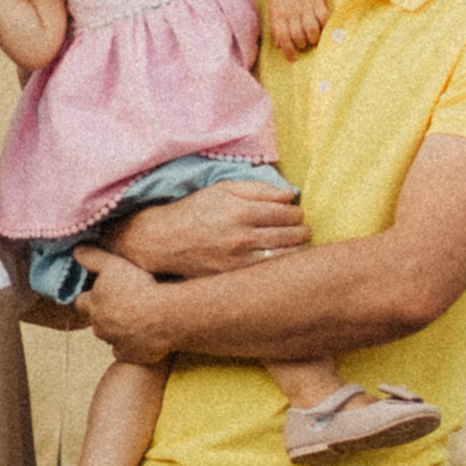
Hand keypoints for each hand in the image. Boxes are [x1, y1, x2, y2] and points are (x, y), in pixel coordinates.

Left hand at [69, 242, 168, 359]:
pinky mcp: (130, 356)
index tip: (100, 293)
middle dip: (104, 315)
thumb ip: (92, 257)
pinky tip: (145, 335)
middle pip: (96, 322)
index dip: (90, 297)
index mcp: (94, 305)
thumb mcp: (113, 264)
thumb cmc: (139, 287)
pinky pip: (127, 351)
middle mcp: (100, 327)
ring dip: (119, 330)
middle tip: (121, 305)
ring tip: (136, 318)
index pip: (80, 302)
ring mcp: (114, 343)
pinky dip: (132, 345)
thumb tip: (76, 250)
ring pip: (111, 337)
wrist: (164, 316)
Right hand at [102, 175, 304, 277]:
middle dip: (302, 231)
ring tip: (298, 245)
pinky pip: (269, 272)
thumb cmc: (195, 211)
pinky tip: (284, 261)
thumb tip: (290, 195)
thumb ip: (258, 189)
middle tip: (302, 230)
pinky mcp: (234, 277)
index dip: (297, 213)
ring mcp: (238, 260)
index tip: (296, 214)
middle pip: (291, 234)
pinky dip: (282, 266)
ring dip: (298, 249)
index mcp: (240, 210)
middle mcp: (242, 236)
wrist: (163, 241)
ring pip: (285, 256)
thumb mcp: (222, 189)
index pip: (286, 212)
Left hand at [268, 0, 325, 57]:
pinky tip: (323, 28)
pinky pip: (324, 18)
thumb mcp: (273, 8)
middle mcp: (292, 12)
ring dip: (313, 39)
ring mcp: (305, 6)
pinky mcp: (317, 1)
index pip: (283, 38)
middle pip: (298, 37)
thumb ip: (275, 26)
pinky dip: (325, 26)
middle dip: (302, 45)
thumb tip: (279, 45)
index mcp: (279, 15)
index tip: (293, 59)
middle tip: (303, 45)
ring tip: (313, 39)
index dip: (288, 52)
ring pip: (312, 30)